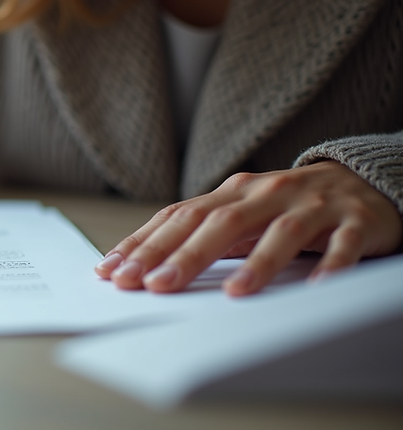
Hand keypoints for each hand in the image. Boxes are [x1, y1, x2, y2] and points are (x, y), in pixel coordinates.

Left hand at [94, 161, 401, 295]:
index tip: (112, 271)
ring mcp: (312, 206)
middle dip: (183, 254)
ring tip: (232, 293)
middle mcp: (267, 193)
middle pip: (219, 222)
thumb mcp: (241, 215)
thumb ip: (201, 235)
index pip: (179, 216)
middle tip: (154, 285)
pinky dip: (330, 266)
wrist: (362, 181)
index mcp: (232, 192)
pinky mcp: (356, 221)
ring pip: (280, 233)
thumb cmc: (286, 206)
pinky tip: (314, 288)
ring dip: (256, 263)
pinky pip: (343, 245)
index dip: (144, 243)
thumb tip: (144, 267)